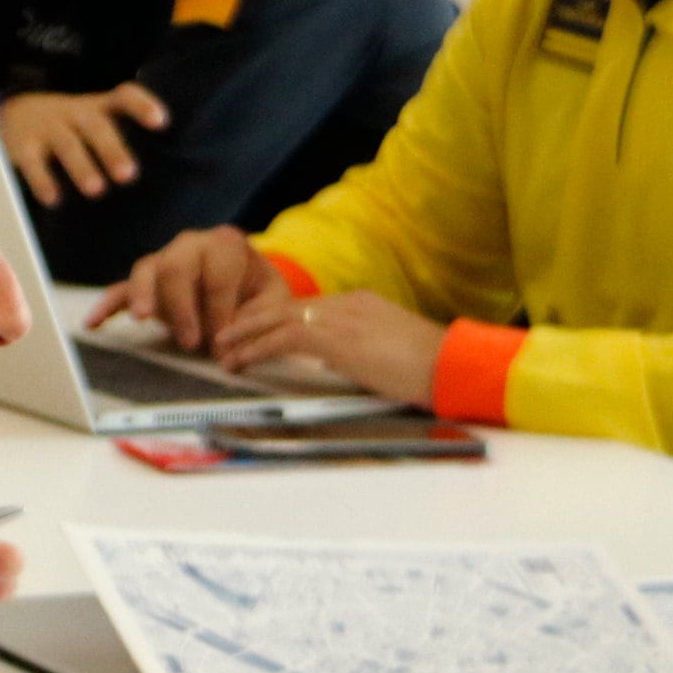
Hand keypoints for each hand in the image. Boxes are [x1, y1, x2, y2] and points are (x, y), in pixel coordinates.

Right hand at [0, 85, 171, 205]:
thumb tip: (165, 181)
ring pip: (67, 144)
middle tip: (128, 175)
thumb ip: (121, 141)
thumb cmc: (69, 129)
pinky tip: (53, 199)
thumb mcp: (94, 122)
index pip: (124, 97)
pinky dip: (42, 179)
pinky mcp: (23, 145)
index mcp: (98, 108)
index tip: (161, 122)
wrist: (12, 114)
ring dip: (82, 167)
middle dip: (112, 150)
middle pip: (96, 126)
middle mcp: (75, 114)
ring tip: (96, 190)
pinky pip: (32, 161)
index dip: (142, 106)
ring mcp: (48, 128)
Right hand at [91, 227, 294, 353]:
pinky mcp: (146, 282)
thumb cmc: (260, 296)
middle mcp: (192, 244)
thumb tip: (230, 350)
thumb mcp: (275, 305)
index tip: (223, 343)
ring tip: (143, 319)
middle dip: (182, 307)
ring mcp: (164, 260)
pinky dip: (107, 305)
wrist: (248, 287)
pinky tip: (93, 323)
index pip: (218, 274)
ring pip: (146, 271)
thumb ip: (262, 322)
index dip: (220, 310)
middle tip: (191, 343)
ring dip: (144, 296)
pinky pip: (121, 290)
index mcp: (227, 244)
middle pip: (177, 267)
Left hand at [223, 290, 446, 407]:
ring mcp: (340, 317)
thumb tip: (334, 361)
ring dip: (245, 336)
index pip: (308, 307)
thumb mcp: (388, 354)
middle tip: (225, 334)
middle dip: (251, 320)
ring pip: (278, 320)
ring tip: (222, 350)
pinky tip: (241, 361)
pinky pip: (283, 339)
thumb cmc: (430, 368)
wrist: (451, 366)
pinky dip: (257, 349)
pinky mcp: (334, 337)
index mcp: (361, 304)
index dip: (277, 319)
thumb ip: (359, 351)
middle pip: (286, 307)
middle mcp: (347, 303)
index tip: (256, 330)